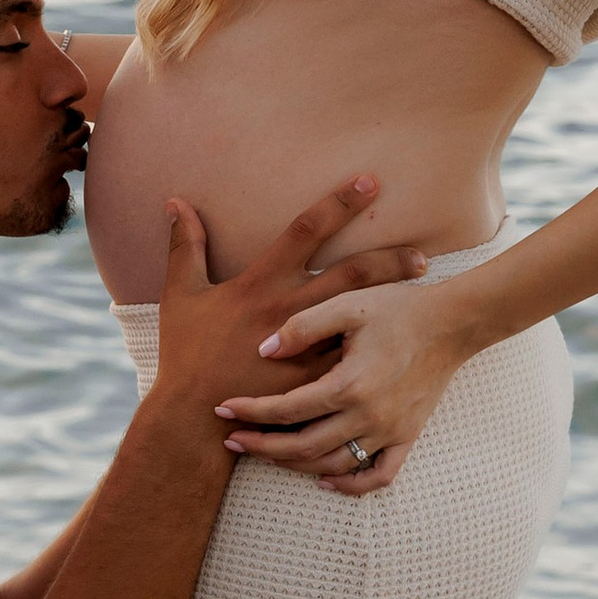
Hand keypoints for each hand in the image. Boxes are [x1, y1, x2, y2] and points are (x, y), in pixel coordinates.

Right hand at [148, 178, 429, 432]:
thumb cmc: (185, 354)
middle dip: (388, 258)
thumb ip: (185, 246)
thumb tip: (176, 202)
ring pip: (361, 315)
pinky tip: (402, 340)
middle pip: (352, 273)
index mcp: (261, 283)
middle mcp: (290, 309)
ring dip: (393, 299)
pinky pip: (353, 357)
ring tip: (419, 291)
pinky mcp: (315, 380)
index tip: (368, 181)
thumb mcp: (180, 295)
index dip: (339, 202)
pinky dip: (378, 346)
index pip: (306, 229)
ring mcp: (307, 347)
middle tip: (421, 250)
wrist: (194, 416)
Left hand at [214, 268, 486, 492]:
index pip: (288, 408)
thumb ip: (303, 326)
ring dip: (295, 465)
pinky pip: (379, 475)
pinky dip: (350, 485)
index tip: (222, 408)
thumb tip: (262, 351)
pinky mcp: (407, 437)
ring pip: (334, 465)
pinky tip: (325, 480)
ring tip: (266, 453)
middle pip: (304, 447)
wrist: (453, 323)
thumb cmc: (398, 309)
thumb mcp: (347, 305)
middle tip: (231, 440)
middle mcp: (369, 415)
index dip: (251, 411)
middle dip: (263, 447)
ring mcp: (390, 431)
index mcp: (350, 384)